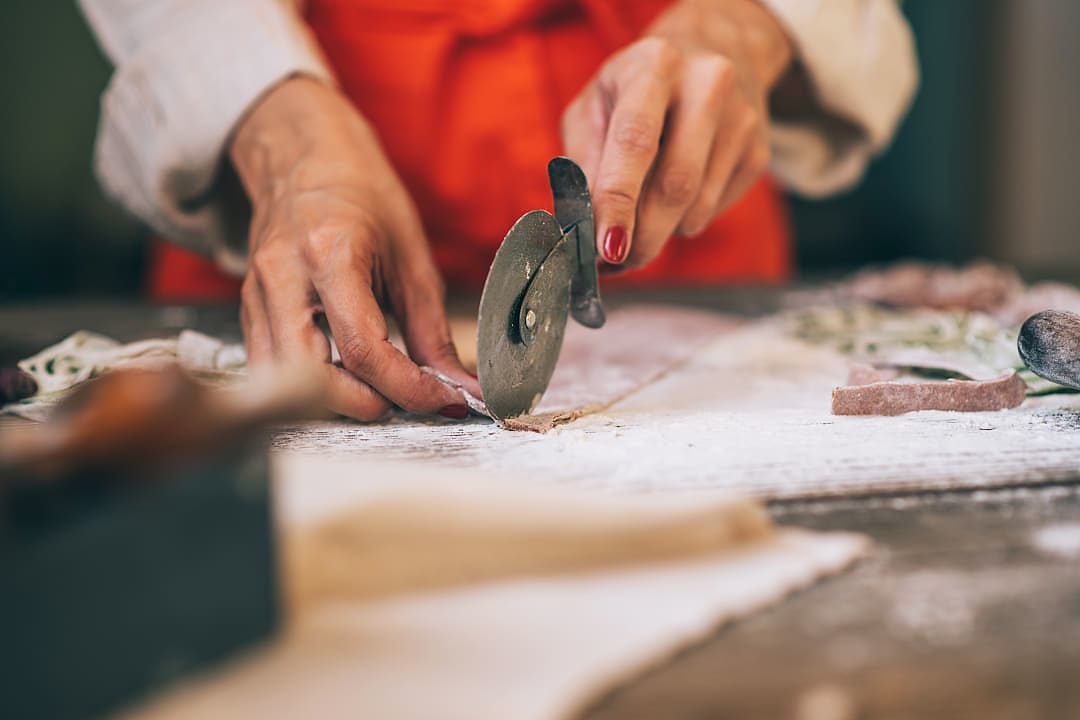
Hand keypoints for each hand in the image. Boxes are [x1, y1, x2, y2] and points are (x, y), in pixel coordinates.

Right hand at [230, 77, 478, 419]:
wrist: (303, 159)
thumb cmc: (363, 197)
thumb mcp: (412, 258)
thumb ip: (433, 332)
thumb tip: (460, 388)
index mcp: (330, 255)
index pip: (364, 350)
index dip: (407, 389)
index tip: (442, 401)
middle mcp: (282, 279)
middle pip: (313, 378)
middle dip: (367, 405)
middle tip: (409, 399)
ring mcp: (255, 297)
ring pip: (286, 384)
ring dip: (337, 402)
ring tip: (380, 390)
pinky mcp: (246, 312)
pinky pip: (273, 371)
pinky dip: (312, 388)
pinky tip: (347, 377)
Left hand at [561, 0, 792, 268]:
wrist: (711, 50)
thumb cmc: (635, 88)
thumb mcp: (594, 108)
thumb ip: (585, 165)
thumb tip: (583, 230)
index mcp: (654, 65)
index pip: (635, 141)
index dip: (619, 200)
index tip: (607, 247)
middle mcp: (706, 83)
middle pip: (675, 183)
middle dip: (642, 236)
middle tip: (618, 260)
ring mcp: (741, 118)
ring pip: (696, 206)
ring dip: (661, 232)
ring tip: (639, 226)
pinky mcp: (758, 149)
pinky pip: (715, 209)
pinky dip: (685, 221)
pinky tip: (673, 201)